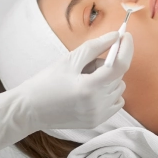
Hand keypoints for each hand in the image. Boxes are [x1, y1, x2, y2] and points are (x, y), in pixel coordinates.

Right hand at [0, 30, 133, 154]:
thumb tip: (115, 36)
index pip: (119, 66)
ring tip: (85, 78)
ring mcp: (98, 115)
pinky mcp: (97, 122)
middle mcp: (96, 104)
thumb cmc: (47, 81)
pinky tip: (90, 90)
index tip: (125, 35)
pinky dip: (109, 92)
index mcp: (88, 87)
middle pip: (118, 75)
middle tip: (88, 63)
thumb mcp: (69, 60)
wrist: (31, 109)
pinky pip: (115, 102)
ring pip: (118, 88)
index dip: (126, 48)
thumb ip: (95, 47)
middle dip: (109, 63)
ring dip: (109, 78)